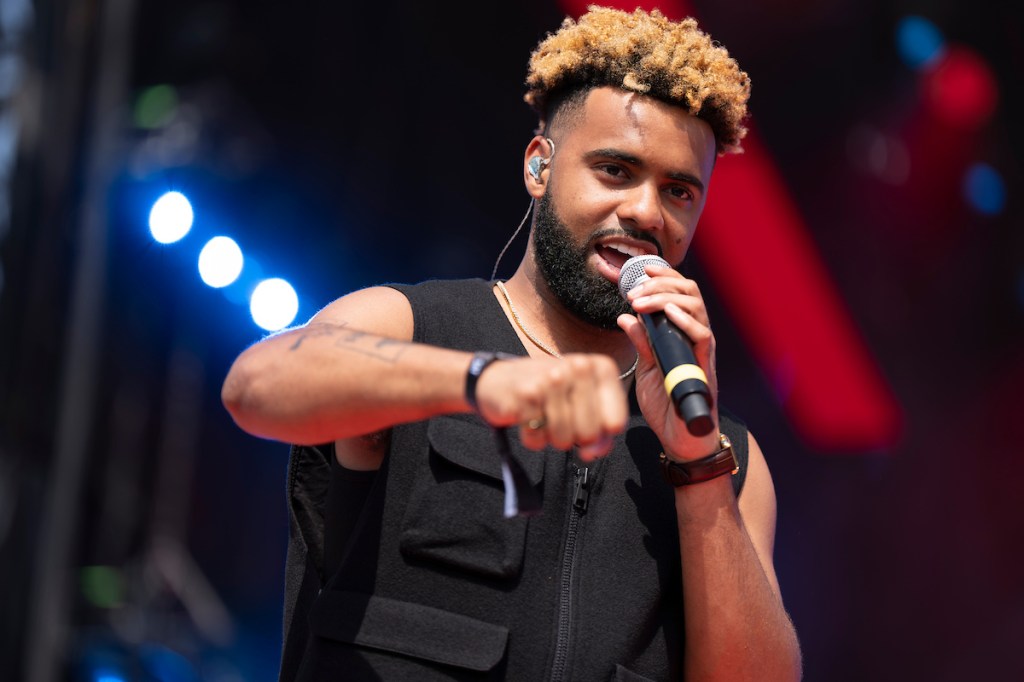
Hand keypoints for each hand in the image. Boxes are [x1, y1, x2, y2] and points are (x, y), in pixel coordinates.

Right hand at [474, 354, 628, 459]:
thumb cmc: (545, 392)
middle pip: (591, 434)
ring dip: (551, 437)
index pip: (617, 422)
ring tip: (542, 416)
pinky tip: (526, 418)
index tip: (586, 424)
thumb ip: (601, 428)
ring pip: (564, 439)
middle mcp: (578, 367)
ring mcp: (552, 379)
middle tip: (559, 418)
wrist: (495, 379)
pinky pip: (538, 439)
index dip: (602, 436)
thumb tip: (596, 451)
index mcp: (599, 367)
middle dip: (574, 437)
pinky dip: (532, 438)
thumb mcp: (582, 403)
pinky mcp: (527, 394)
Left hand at [617, 264, 719, 459]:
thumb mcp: (645, 368)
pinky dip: (685, 320)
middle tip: (634, 289)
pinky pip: (703, 336)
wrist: (678, 439)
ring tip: (642, 300)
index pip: (680, 293)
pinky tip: (667, 312)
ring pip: (696, 307)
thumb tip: (625, 317)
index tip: (641, 270)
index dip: (664, 276)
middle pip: (690, 292)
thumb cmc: (665, 404)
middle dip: (662, 282)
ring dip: (666, 297)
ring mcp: (702, 351)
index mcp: (681, 333)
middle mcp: (696, 336)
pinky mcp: (704, 367)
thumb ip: (640, 343)